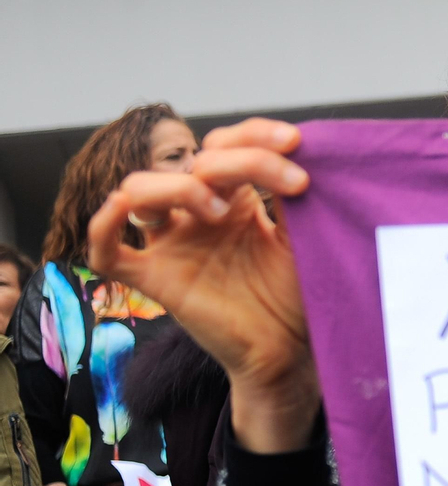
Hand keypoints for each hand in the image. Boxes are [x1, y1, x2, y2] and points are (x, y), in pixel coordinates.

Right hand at [87, 119, 320, 452]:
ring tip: (226, 211)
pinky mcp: (155, 278)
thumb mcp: (304, 237)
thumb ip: (296, 197)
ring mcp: (172, 244)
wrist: (289, 350)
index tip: (298, 143)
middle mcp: (197, 214)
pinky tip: (124, 210)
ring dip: (180, 186)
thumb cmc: (296, 294)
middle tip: (293, 183)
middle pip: (193, 161)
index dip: (256, 135)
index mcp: (234, 198)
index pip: (226, 144)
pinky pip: (108, 251)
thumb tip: (305, 148)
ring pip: (140, 189)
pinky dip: (104, 226)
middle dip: (243, 160)